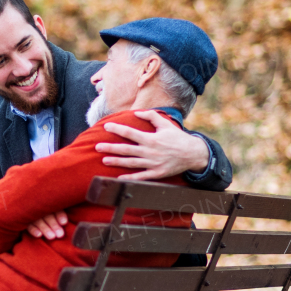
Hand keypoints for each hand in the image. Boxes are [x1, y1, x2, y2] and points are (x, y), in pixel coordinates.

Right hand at [27, 211, 68, 239]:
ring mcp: (31, 213)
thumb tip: (65, 223)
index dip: (60, 215)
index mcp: (49, 203)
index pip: (55, 208)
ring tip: (52, 237)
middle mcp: (40, 207)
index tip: (64, 223)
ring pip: (38, 220)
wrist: (23, 210)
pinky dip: (33, 230)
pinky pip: (28, 225)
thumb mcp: (54, 212)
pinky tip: (39, 235)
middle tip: (60, 235)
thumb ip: (59, 214)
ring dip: (45, 228)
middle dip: (54, 225)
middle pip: (48, 215)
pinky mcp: (24, 220)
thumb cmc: (49, 215)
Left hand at [95, 110, 209, 180]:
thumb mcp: (166, 124)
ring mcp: (153, 163)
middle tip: (97, 147)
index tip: (106, 126)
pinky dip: (130, 178)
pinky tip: (118, 178)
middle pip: (127, 149)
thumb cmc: (177, 138)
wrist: (193, 154)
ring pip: (131, 163)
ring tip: (104, 160)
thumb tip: (136, 112)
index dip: (117, 129)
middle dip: (111, 148)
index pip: (130, 133)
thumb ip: (151, 116)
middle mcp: (150, 151)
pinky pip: (141, 177)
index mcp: (151, 138)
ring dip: (117, 162)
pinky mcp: (157, 173)